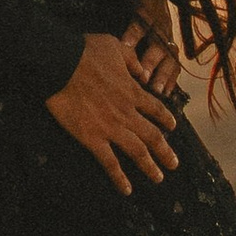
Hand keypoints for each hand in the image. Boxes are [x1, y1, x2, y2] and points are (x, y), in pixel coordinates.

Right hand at [45, 31, 180, 194]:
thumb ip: (131, 60)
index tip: (172, 127)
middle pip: (153, 136)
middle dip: (165, 152)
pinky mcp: (93, 138)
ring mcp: (111, 128)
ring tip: (158, 179)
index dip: (166, 119)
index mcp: (132, 91)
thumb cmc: (85, 51)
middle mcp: (127, 113)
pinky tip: (127, 190)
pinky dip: (119, 178)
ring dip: (150, 167)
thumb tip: (142, 72)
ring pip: (137, 152)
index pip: (156, 109)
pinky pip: (110, 162)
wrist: (62, 63)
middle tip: (174, 164)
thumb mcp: (114, 46)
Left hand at [127, 0, 182, 103]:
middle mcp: (162, 26)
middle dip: (152, 61)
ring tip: (156, 91)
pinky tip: (167, 96)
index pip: (142, 22)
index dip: (134, 33)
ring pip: (170, 58)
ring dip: (164, 75)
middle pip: (159, 44)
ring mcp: (169, 40)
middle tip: (143, 77)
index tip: (124, 46)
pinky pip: (175, 67)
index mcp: (150, 10)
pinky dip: (172, 81)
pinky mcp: (173, 51)